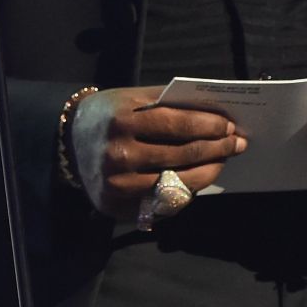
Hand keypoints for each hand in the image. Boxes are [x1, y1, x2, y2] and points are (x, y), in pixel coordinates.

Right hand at [69, 87, 244, 217]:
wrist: (69, 142)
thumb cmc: (109, 115)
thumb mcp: (131, 99)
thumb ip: (167, 103)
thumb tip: (215, 113)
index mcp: (120, 120)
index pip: (177, 124)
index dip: (209, 125)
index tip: (230, 125)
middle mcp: (118, 154)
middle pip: (183, 154)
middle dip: (217, 148)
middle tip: (237, 143)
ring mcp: (118, 185)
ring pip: (179, 182)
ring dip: (209, 171)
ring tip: (223, 160)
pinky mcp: (119, 207)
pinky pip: (165, 202)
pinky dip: (187, 191)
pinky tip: (198, 178)